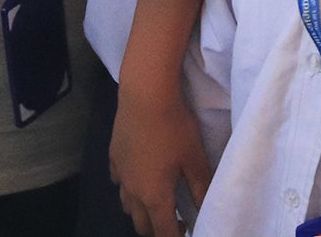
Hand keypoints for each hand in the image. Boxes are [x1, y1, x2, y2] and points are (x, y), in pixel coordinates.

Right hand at [113, 82, 212, 235]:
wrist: (145, 96)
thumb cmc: (175, 128)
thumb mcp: (195, 159)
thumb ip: (201, 188)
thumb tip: (206, 210)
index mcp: (155, 197)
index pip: (163, 231)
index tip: (186, 232)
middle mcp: (133, 192)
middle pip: (142, 224)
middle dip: (157, 229)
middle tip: (175, 222)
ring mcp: (120, 175)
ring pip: (127, 206)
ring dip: (142, 211)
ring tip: (157, 202)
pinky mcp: (113, 157)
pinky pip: (119, 183)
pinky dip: (129, 188)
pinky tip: (138, 176)